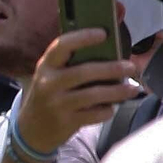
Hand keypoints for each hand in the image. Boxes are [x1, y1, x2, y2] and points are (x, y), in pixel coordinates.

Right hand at [13, 29, 140, 153]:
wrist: (31, 129)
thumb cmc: (48, 96)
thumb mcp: (51, 76)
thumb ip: (71, 64)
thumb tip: (109, 53)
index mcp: (46, 67)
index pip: (62, 46)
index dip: (82, 37)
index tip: (102, 33)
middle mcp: (49, 84)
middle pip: (84, 72)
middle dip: (111, 69)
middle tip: (130, 67)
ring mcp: (57, 104)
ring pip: (93, 95)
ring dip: (118, 91)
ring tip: (132, 89)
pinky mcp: (66, 122)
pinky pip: (95, 114)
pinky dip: (107, 110)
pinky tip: (110, 107)